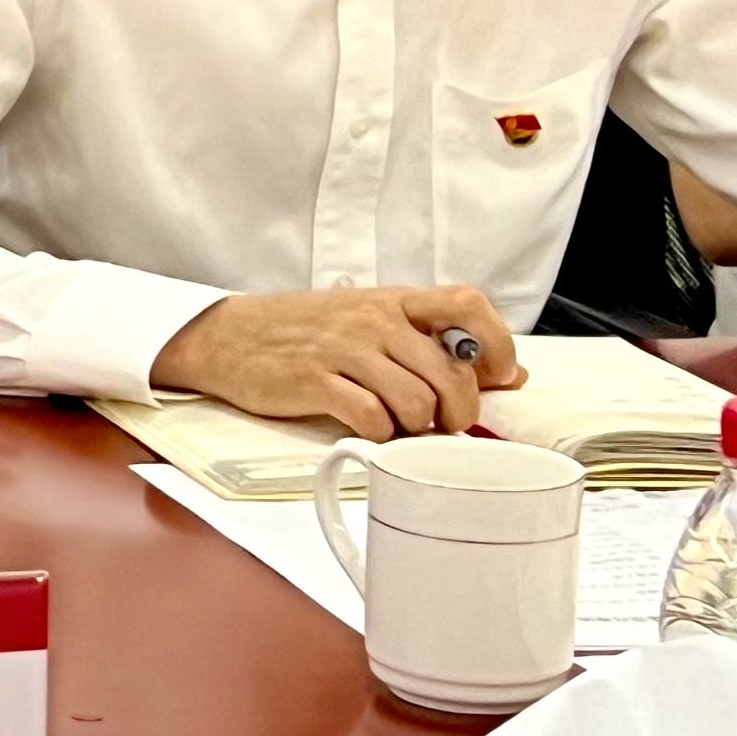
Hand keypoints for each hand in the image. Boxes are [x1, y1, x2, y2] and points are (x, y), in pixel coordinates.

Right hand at [152, 287, 522, 437]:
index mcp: (393, 301)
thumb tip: (509, 375)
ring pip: (417, 401)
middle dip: (459, 411)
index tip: (496, 376)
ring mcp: (343, 349)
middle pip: (451, 371)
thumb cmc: (304, 332)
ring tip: (401, 427)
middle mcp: (374, 319)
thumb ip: (434, 342)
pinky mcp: (314, 381)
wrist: (227, 336)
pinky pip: (371, 418)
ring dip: (418, 427)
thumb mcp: (370, 321)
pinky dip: (379, 434)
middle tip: (445, 424)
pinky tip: (367, 427)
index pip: (468, 305)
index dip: (496, 344)